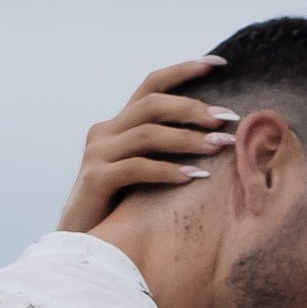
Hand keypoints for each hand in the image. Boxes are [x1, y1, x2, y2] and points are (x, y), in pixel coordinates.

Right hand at [56, 59, 239, 230]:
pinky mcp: (95, 180)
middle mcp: (105, 132)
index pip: (151, 84)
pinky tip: (194, 177)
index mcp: (118, 125)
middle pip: (152, 104)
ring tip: (220, 147)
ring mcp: (97, 154)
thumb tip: (213, 139)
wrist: (78, 245)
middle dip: (193, 108)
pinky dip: (168, 170)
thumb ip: (162, 152)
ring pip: (147, 134)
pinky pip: (137, 167)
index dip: (184, 69)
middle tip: (228, 119)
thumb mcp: (142, 173)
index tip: (220, 63)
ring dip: (188, 139)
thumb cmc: (118, 211)